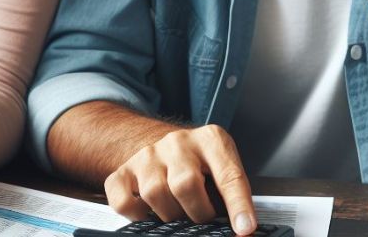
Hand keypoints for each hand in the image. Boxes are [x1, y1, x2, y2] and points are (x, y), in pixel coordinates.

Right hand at [104, 125, 256, 234]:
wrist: (169, 147)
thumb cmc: (202, 165)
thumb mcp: (223, 168)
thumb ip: (231, 193)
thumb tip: (241, 229)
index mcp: (211, 140)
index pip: (227, 174)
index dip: (237, 205)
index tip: (244, 229)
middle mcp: (178, 142)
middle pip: (185, 184)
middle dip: (198, 212)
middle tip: (202, 217)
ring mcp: (148, 154)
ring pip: (154, 193)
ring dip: (169, 215)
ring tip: (179, 212)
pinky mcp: (124, 170)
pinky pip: (123, 200)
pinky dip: (135, 215)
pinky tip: (149, 212)